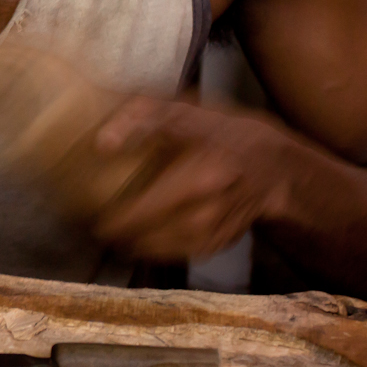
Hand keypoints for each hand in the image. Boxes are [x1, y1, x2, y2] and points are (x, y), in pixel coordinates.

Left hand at [89, 97, 293, 261]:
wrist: (277, 167)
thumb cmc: (225, 135)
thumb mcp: (185, 112)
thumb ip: (141, 117)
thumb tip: (102, 144)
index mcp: (196, 178)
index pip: (141, 212)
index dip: (111, 220)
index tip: (89, 216)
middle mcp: (204, 214)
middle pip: (145, 238)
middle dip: (115, 235)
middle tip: (94, 227)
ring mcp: (212, 234)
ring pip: (158, 251)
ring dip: (132, 246)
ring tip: (113, 235)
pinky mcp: (216, 245)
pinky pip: (175, 254)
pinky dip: (155, 249)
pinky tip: (142, 239)